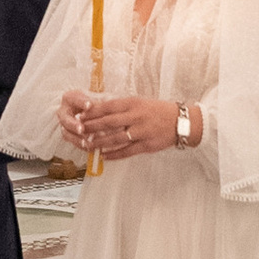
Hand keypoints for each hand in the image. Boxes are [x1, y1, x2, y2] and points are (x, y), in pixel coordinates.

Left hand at [65, 90, 195, 161]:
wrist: (180, 121)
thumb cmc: (158, 110)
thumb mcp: (140, 103)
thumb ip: (123, 107)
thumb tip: (101, 110)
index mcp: (134, 103)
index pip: (108, 107)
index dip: (93, 112)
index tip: (80, 115)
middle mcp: (136, 116)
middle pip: (109, 122)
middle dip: (92, 127)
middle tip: (78, 131)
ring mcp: (141, 131)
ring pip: (116, 138)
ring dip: (100, 142)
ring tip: (87, 145)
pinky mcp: (146, 145)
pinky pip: (127, 150)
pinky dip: (114, 154)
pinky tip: (104, 156)